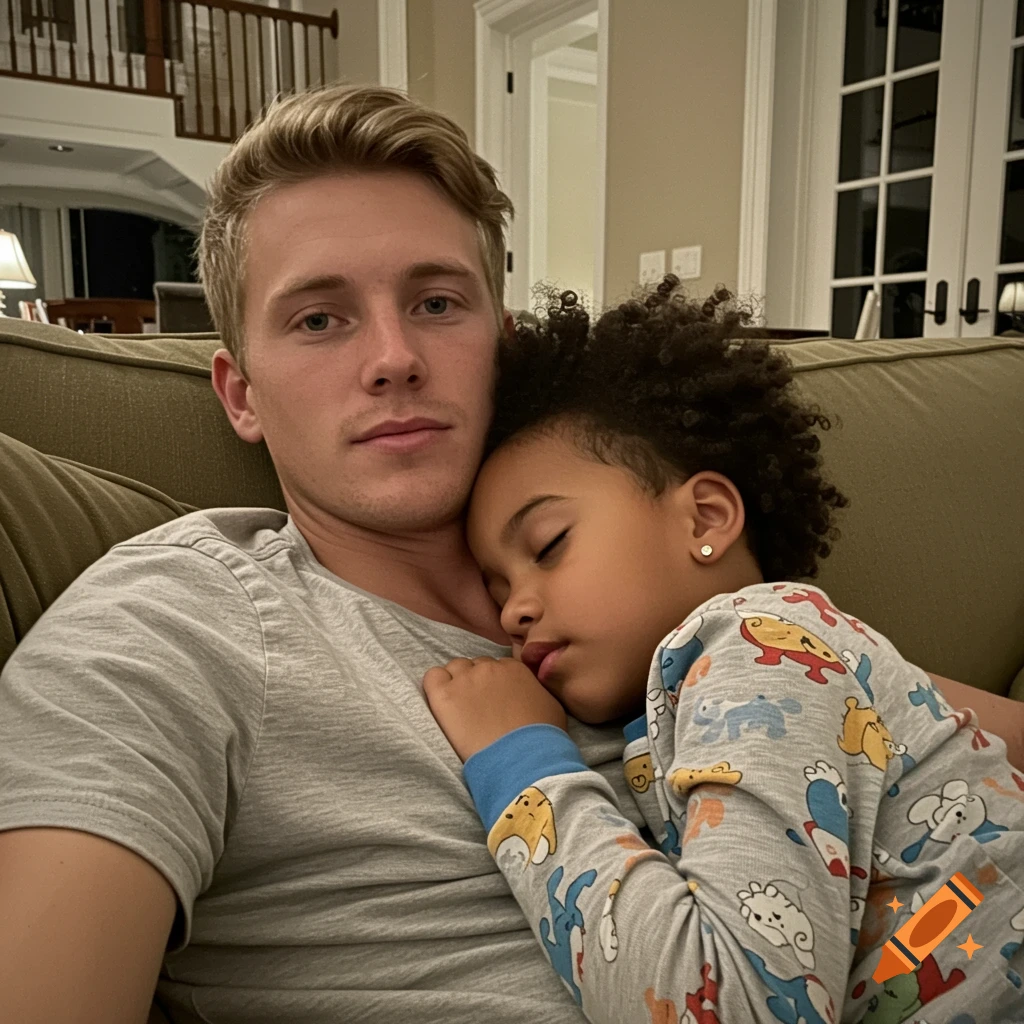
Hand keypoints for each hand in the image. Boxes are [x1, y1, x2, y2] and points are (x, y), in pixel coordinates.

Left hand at [423, 656, 567, 761]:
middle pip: (475, 666)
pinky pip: (432, 677)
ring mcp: (465, 679)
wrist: (521, 758)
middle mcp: (488, 668)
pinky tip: (443, 704)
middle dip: (476, 682)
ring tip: (461, 708)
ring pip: (454, 668)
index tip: (495, 701)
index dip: (496, 684)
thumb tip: (530, 692)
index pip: (497, 666)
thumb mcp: (551, 706)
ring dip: (457, 683)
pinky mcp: (444, 695)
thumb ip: (536, 690)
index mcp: (514, 668)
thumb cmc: (541, 738)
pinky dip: (436, 686)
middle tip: (478, 707)